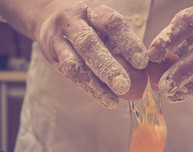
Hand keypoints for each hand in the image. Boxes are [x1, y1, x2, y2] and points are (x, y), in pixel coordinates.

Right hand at [33, 0, 148, 107]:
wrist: (48, 16)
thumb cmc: (89, 25)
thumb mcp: (104, 27)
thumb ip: (121, 45)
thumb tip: (143, 70)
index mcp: (92, 10)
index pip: (111, 23)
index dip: (128, 42)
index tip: (142, 63)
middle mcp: (72, 21)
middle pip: (88, 43)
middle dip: (107, 66)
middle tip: (124, 86)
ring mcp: (58, 39)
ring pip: (74, 64)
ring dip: (95, 84)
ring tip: (114, 100)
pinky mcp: (52, 57)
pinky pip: (70, 75)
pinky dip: (90, 90)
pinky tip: (106, 100)